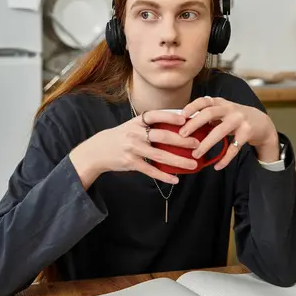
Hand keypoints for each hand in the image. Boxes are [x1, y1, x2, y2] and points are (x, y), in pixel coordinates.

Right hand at [69, 110, 199, 186]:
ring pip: (160, 155)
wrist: (98, 151)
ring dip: (178, 160)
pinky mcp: (131, 163)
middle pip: (162, 136)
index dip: (170, 116)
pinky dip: (164, 176)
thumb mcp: (132, 126)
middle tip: (197, 144)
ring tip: (192, 164)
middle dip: (182, 140)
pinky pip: (151, 170)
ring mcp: (133, 149)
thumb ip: (150, 125)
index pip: (155, 115)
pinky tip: (175, 179)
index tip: (185, 119)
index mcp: (137, 122)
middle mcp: (135, 134)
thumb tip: (176, 123)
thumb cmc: (121, 137)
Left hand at [179, 96, 279, 169]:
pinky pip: (234, 148)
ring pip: (219, 132)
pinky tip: (217, 166)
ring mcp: (239, 120)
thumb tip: (183, 125)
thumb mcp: (222, 112)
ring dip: (206, 144)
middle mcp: (229, 108)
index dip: (191, 107)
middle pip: (209, 113)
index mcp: (220, 103)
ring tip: (195, 154)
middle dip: (194, 124)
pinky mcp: (247, 132)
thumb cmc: (235, 118)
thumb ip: (207, 116)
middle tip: (182, 135)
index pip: (204, 101)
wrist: (262, 122)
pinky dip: (225, 158)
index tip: (181, 116)